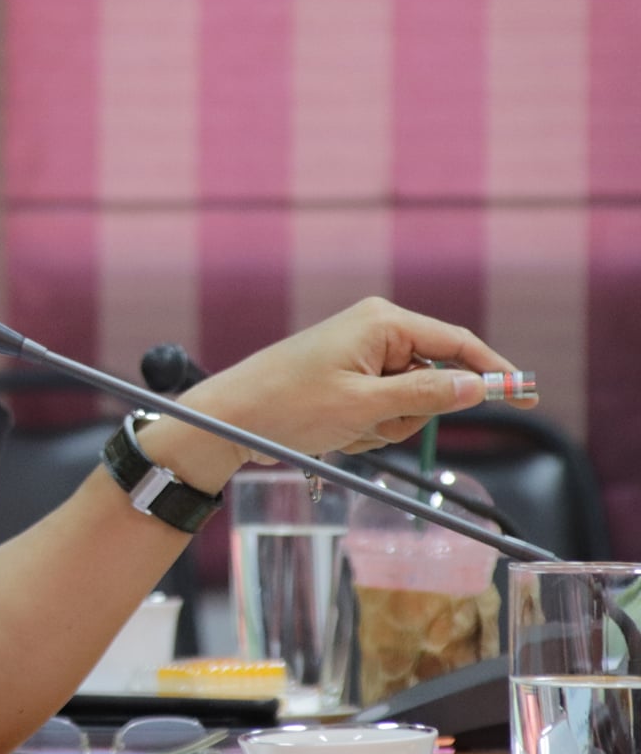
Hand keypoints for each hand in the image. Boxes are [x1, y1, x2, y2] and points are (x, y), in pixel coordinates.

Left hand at [151, 297, 533, 490]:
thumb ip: (426, 396)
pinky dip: (364, 430)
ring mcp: (358, 356)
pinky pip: (378, 412)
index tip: (526, 397)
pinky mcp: (345, 380)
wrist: (228, 420)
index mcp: (382, 323)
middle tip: (370, 424)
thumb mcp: (364, 406)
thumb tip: (479, 387)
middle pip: (434, 380)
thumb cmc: (287, 406)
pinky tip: (331, 431)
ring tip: (341, 427)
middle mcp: (373, 331)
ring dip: (383, 427)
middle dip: (410, 414)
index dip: (494, 372)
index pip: (458, 344)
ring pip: (406, 404)